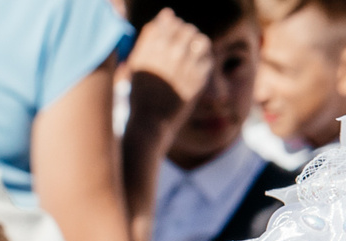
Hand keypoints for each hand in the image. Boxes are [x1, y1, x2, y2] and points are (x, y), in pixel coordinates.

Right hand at [123, 10, 212, 127]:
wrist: (150, 122)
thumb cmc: (142, 92)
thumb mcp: (138, 61)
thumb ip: (150, 36)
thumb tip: (166, 14)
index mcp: (152, 48)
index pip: (169, 22)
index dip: (172, 25)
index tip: (172, 35)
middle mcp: (169, 55)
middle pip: (186, 30)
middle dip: (186, 34)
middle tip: (184, 44)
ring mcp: (185, 68)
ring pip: (200, 41)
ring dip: (198, 43)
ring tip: (193, 52)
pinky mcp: (197, 81)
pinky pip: (208, 59)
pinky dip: (204, 59)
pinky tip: (197, 66)